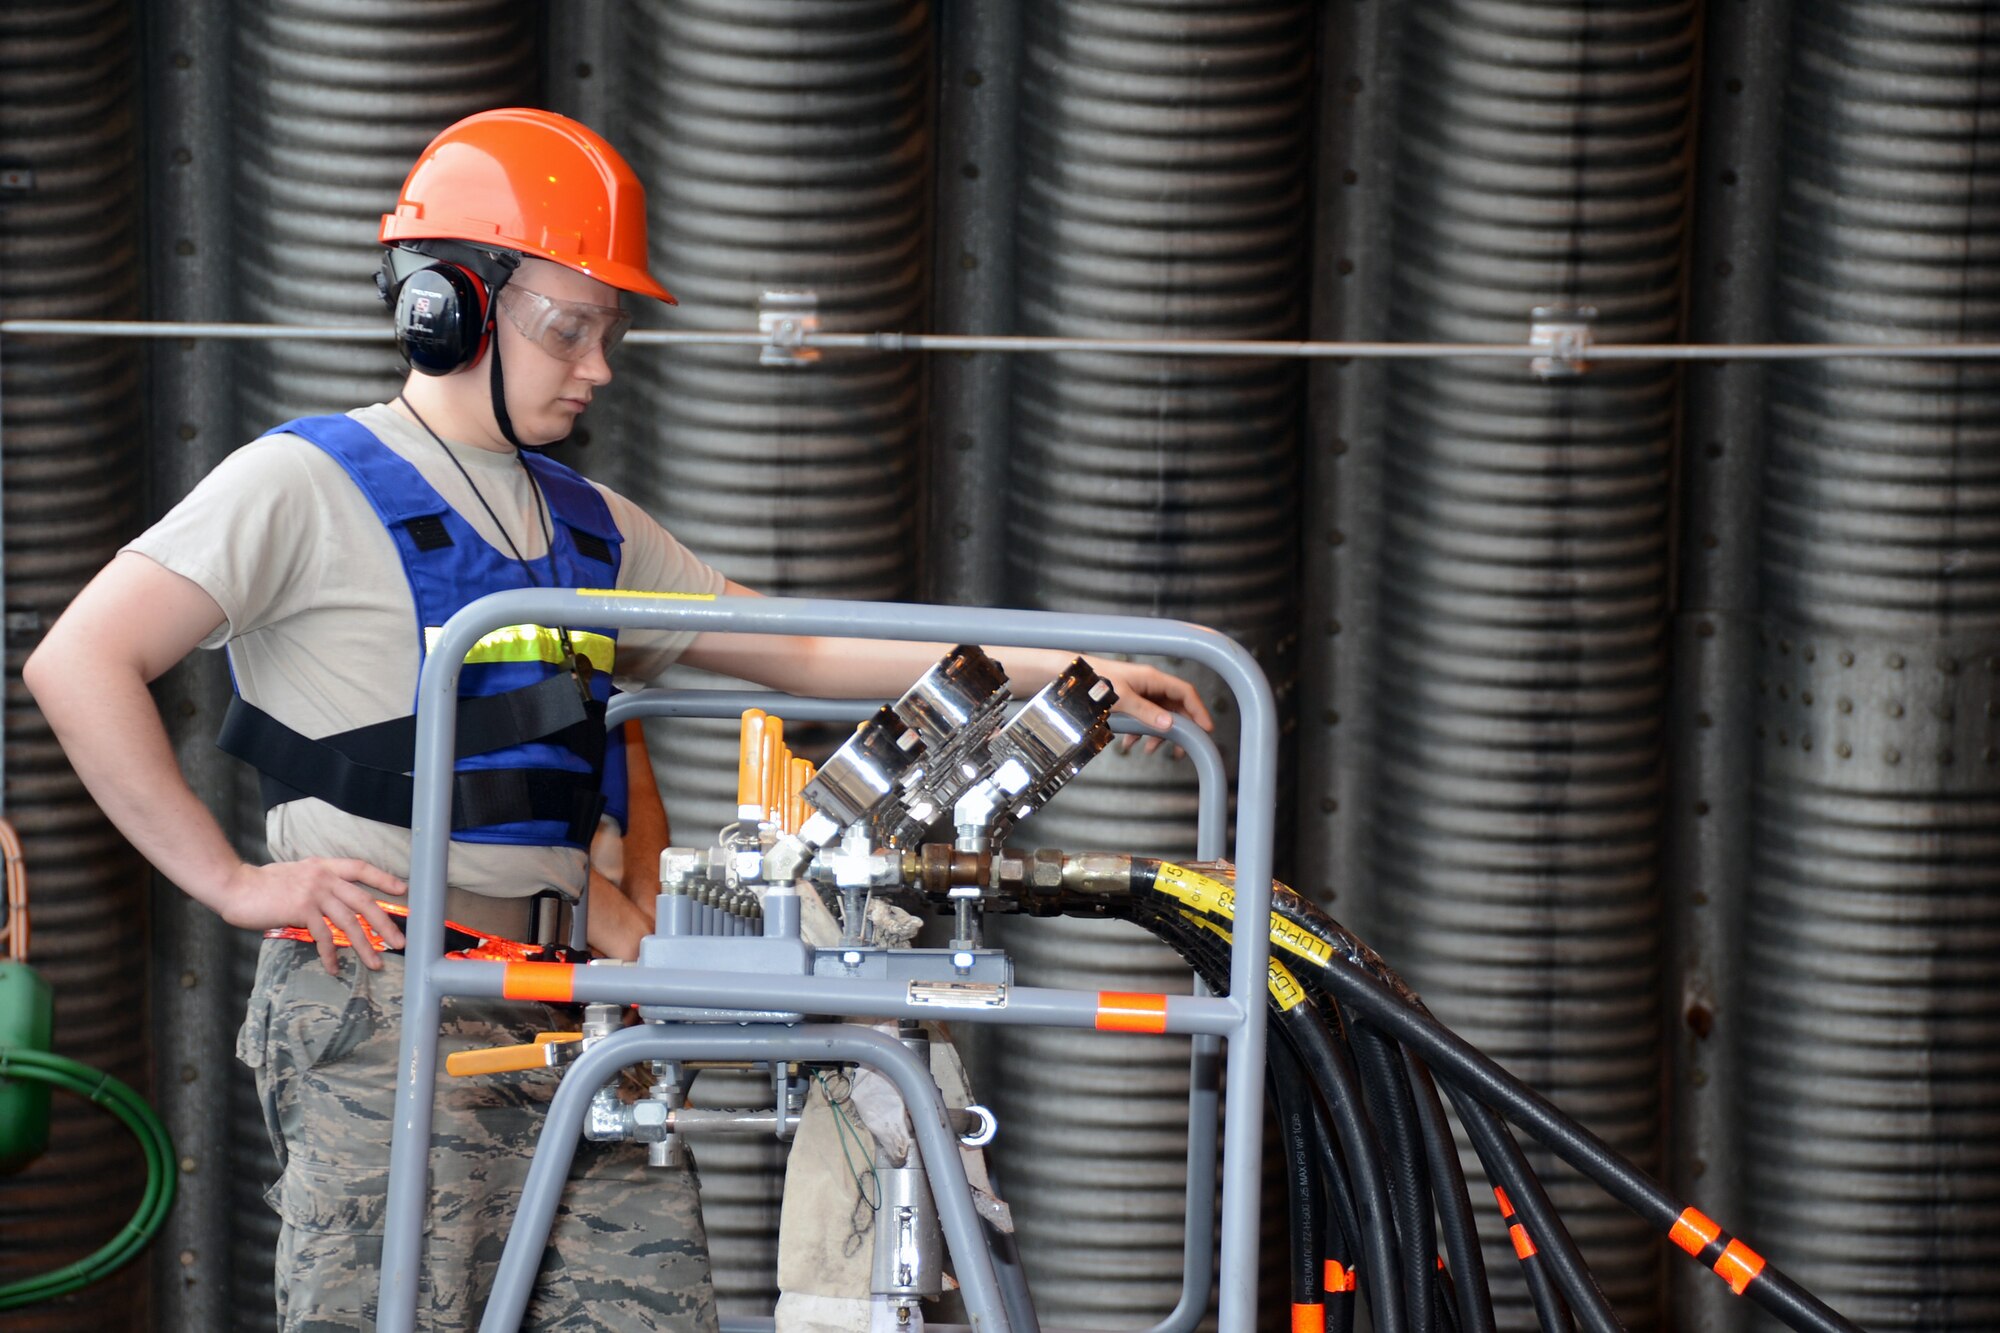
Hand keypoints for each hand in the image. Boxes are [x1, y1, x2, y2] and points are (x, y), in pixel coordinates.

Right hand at [215, 858, 408, 974]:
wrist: (235, 886)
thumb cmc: (262, 885)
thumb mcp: (296, 875)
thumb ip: (317, 883)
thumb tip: (333, 899)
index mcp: (324, 867)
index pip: (361, 868)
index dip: (383, 878)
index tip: (403, 890)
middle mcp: (323, 878)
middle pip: (364, 901)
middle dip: (385, 923)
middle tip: (401, 941)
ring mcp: (313, 893)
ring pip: (348, 922)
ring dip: (364, 945)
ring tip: (376, 963)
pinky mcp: (301, 910)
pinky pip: (322, 936)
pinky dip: (330, 955)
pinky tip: (334, 968)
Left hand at [1086, 659, 1215, 755]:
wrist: (1071, 679)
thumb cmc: (1094, 682)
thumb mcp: (1121, 699)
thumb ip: (1145, 712)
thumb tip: (1168, 724)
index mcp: (1152, 678)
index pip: (1185, 693)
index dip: (1198, 710)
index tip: (1206, 729)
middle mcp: (1150, 685)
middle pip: (1174, 707)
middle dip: (1178, 729)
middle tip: (1179, 750)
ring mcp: (1140, 693)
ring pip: (1158, 715)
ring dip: (1156, 734)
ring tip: (1149, 750)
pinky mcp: (1129, 701)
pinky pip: (1143, 718)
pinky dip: (1140, 732)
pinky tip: (1131, 744)